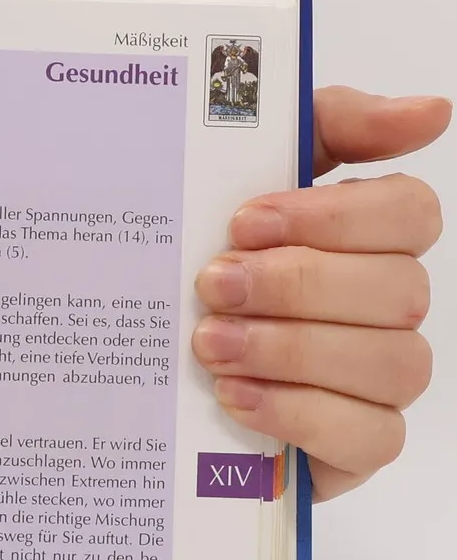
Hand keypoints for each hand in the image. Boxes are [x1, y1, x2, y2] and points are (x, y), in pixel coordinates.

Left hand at [192, 86, 449, 500]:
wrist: (133, 369)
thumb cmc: (201, 263)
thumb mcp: (238, 174)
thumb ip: (327, 125)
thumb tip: (429, 111)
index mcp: (368, 237)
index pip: (410, 212)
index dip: (335, 216)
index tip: (246, 220)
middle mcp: (387, 307)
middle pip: (399, 290)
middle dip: (299, 285)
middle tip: (213, 284)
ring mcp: (379, 381)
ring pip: (391, 362)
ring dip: (293, 350)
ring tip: (209, 343)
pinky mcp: (356, 448)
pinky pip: (371, 437)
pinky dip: (301, 414)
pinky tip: (235, 397)